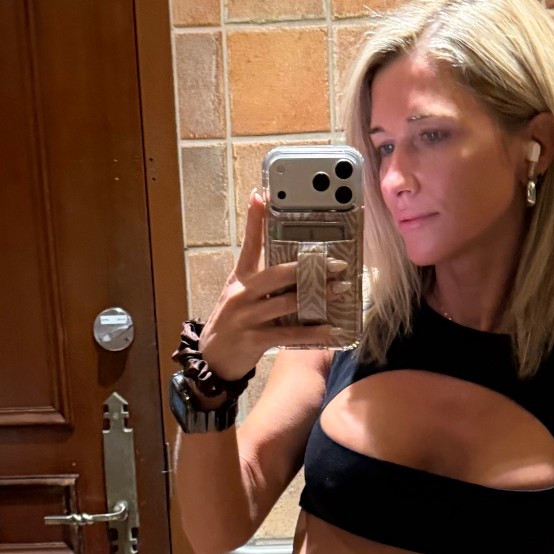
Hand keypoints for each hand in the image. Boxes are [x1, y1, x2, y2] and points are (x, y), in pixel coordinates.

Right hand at [198, 188, 344, 380]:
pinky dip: (311, 333)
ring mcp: (248, 316)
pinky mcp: (255, 339)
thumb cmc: (233, 321)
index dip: (255, 219)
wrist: (212, 357)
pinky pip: (288, 333)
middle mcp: (242, 293)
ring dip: (317, 296)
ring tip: (340, 290)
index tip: (262, 196)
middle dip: (309, 267)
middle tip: (336, 264)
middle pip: (278, 273)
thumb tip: (293, 266)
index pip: (249, 244)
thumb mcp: (239, 293)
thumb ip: (260, 277)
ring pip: (287, 301)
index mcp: (240, 277)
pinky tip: (330, 330)